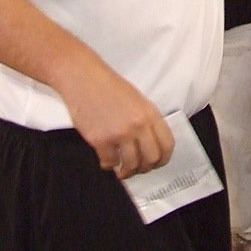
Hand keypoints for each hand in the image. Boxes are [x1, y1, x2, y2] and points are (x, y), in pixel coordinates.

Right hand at [57, 66, 173, 178]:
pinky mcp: (100, 140)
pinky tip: (107, 161)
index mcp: (150, 113)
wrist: (83, 78)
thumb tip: (149, 144)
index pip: (167, 144)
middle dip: (145, 168)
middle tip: (138, 169)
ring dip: (127, 171)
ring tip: (122, 170)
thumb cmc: (107, 86)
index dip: (163, 159)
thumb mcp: (136, 100)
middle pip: (151, 159)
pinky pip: (109, 162)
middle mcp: (138, 125)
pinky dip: (109, 165)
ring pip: (131, 165)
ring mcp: (120, 133)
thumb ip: (146, 120)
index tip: (157, 163)